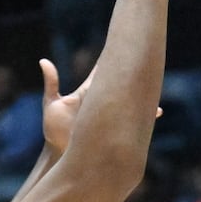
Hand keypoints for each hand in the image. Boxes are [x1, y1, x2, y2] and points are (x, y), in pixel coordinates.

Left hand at [38, 58, 160, 155]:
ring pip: (127, 102)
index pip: (101, 74)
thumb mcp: (50, 105)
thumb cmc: (53, 130)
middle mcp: (99, 102)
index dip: (109, 62)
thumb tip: (44, 61)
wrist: (60, 155)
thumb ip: (51, 83)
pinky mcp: (112, 130)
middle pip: (119, 84)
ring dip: (141, 95)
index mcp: (87, 93)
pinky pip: (130, 122)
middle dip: (131, 74)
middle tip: (146, 61)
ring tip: (156, 88)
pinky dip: (144, 117)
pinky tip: (156, 113)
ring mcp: (107, 116)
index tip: (120, 46)